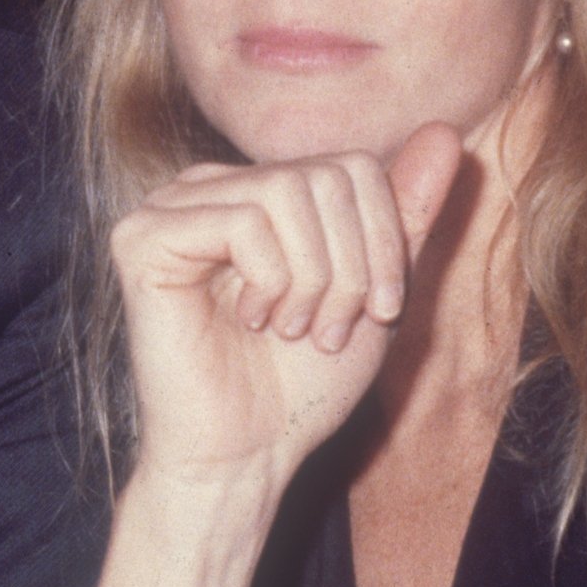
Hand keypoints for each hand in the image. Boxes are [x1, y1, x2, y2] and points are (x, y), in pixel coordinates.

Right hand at [110, 125, 466, 501]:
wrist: (246, 454)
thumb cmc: (302, 381)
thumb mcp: (375, 290)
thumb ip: (405, 213)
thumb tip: (444, 132)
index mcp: (259, 190)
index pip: (353, 165)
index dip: (385, 239)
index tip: (379, 311)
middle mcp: (212, 186)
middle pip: (323, 175)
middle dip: (350, 264)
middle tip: (328, 329)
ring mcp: (171, 206)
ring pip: (285, 189)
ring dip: (311, 277)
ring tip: (291, 328)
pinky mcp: (142, 236)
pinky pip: (241, 219)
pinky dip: (268, 279)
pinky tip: (249, 322)